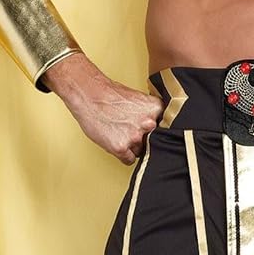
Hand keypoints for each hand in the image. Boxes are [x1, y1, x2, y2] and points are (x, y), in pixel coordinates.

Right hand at [43, 52, 164, 162]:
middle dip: (144, 138)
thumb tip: (156, 127)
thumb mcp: (139, 99)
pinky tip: (115, 141)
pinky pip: (129, 160)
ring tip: (119, 132)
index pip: (164, 129)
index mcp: (156, 110)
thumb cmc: (110, 94)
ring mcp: (135, 137)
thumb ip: (150, 114)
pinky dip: (123, 154)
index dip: (153, 130)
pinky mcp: (121, 147)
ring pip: (140, 151)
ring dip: (132, 147)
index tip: (148, 131)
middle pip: (153, 141)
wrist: (89, 94)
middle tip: (131, 130)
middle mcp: (149, 124)